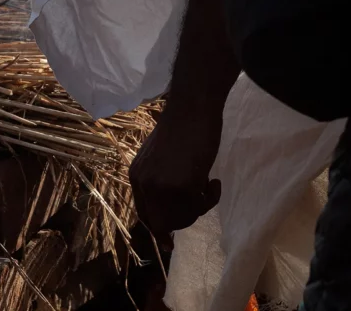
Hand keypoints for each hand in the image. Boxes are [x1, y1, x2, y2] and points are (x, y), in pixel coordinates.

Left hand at [128, 106, 222, 249]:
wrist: (192, 108)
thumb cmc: (182, 128)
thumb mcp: (159, 158)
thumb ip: (158, 180)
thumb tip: (167, 210)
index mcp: (136, 176)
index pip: (144, 213)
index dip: (158, 228)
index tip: (168, 243)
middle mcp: (144, 184)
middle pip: (162, 223)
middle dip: (184, 218)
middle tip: (200, 199)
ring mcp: (161, 186)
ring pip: (183, 219)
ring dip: (200, 207)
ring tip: (208, 185)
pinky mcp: (182, 185)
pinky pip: (199, 207)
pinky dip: (211, 198)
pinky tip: (213, 180)